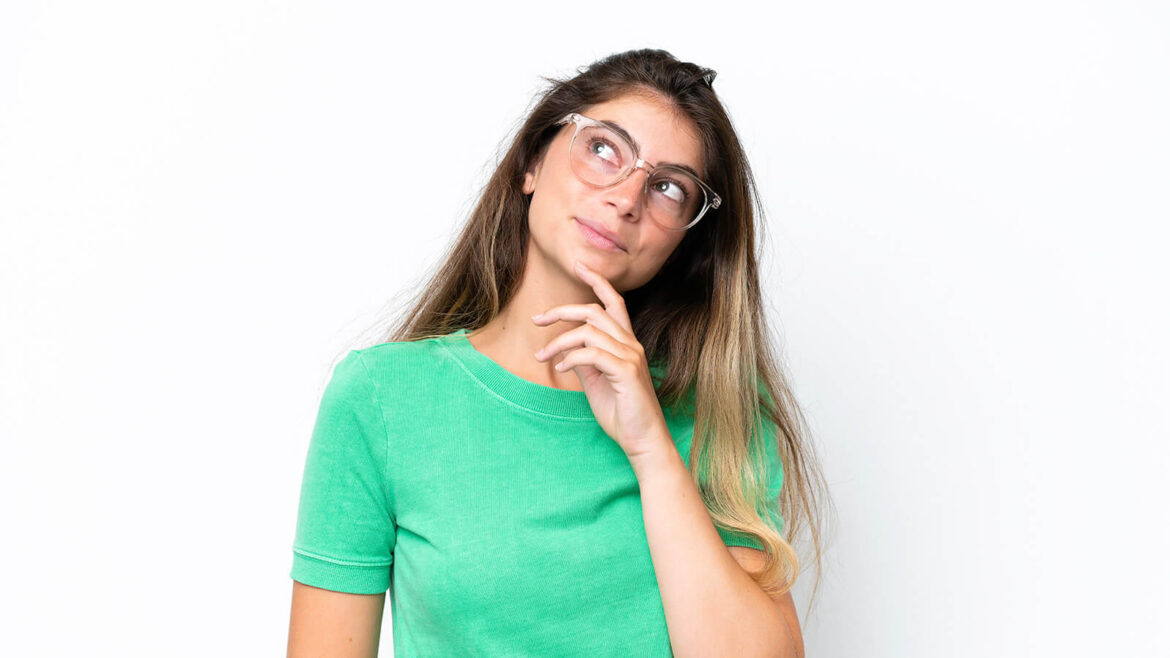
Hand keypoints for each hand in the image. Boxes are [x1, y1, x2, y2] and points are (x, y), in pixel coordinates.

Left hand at [533, 260, 671, 461]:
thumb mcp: (598, 382)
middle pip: (594, 311)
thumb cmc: (622, 413)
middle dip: (561, 311)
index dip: (598, 281)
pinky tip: (560, 368)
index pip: (614, 302)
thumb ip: (586, 362)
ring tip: (542, 358)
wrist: (643, 441)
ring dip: (558, 342)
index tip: (579, 266)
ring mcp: (630, 357)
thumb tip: (567, 349)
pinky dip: (571, 357)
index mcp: (626, 343)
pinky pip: (592, 354)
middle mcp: (631, 344)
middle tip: (536, 319)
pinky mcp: (626, 372)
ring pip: (588, 332)